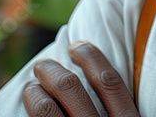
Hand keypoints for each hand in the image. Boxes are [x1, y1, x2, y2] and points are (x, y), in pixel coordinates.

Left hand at [23, 41, 138, 116]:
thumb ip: (123, 110)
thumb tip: (104, 78)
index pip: (108, 81)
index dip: (90, 57)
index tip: (77, 46)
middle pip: (69, 89)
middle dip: (51, 70)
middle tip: (43, 65)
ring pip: (46, 108)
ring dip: (34, 91)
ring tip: (32, 87)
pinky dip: (32, 106)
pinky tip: (32, 102)